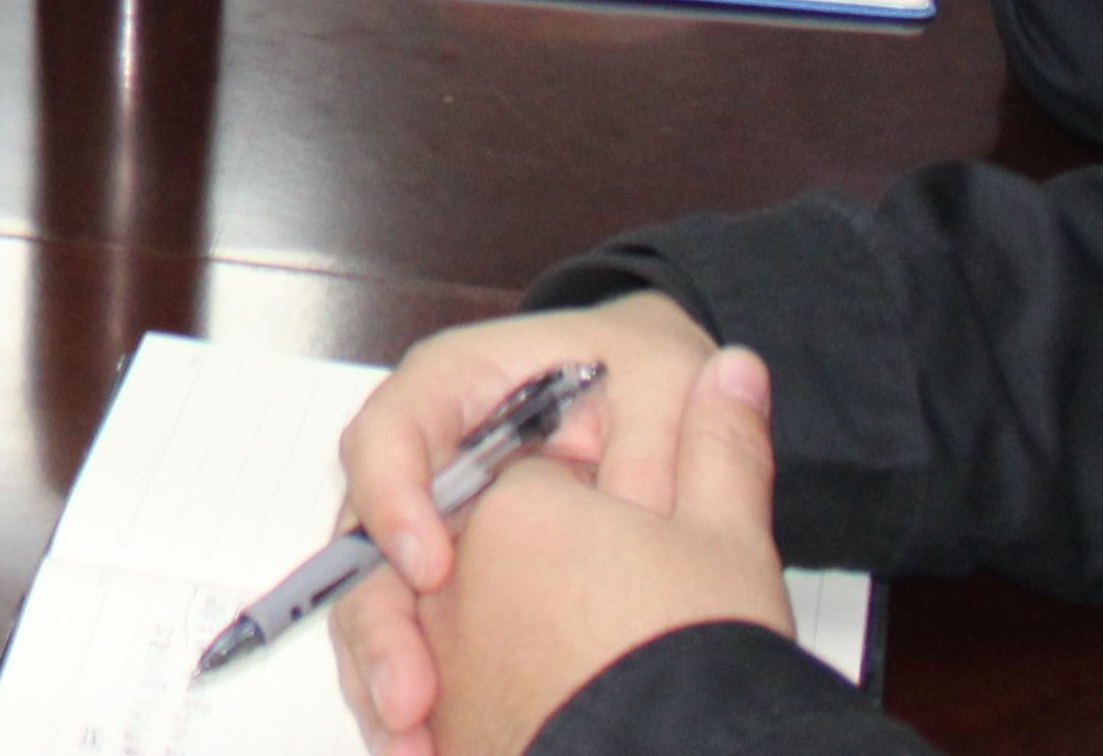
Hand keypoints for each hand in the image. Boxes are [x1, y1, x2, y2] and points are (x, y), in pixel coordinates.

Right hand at [324, 295, 727, 755]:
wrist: (652, 420)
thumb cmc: (648, 384)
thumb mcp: (679, 391)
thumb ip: (695, 423)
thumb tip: (737, 382)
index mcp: (464, 387)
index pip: (395, 427)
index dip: (395, 493)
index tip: (432, 569)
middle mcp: (429, 461)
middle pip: (365, 534)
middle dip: (379, 622)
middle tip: (410, 697)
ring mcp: (433, 529)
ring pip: (377, 603)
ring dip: (385, 676)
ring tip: (416, 745)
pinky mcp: (448, 595)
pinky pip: (412, 646)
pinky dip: (413, 704)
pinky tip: (431, 750)